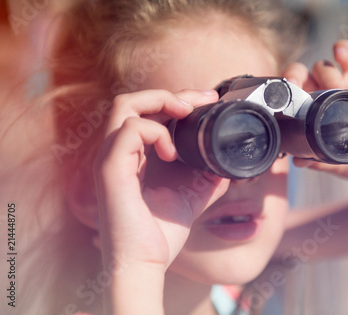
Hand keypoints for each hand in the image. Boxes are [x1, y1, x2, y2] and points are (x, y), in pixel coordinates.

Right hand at [93, 89, 229, 269]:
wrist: (145, 263)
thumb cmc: (160, 232)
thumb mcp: (192, 195)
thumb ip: (206, 175)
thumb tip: (227, 161)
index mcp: (134, 155)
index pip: (147, 111)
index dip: (177, 99)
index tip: (208, 100)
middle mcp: (118, 151)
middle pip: (134, 100)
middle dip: (171, 93)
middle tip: (201, 99)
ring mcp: (111, 158)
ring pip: (124, 105)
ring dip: (160, 102)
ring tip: (186, 114)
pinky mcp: (110, 169)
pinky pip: (129, 130)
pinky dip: (155, 134)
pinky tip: (172, 154)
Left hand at [282, 40, 347, 183]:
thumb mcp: (337, 162)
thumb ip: (319, 160)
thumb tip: (298, 161)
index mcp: (307, 114)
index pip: (288, 96)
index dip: (281, 92)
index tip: (281, 96)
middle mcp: (319, 95)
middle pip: (299, 73)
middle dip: (294, 74)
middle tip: (295, 83)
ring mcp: (339, 83)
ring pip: (322, 66)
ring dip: (326, 75)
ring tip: (340, 89)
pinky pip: (347, 54)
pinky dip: (342, 49)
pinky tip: (340, 52)